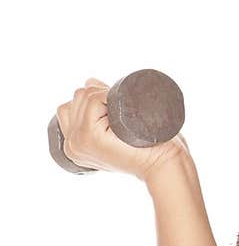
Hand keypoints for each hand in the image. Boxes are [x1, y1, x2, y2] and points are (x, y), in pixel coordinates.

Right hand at [54, 77, 189, 182]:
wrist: (164, 163)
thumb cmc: (147, 146)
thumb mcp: (114, 128)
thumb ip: (96, 112)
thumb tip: (90, 82)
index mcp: (74, 145)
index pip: (67, 107)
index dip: (94, 100)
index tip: (116, 112)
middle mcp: (71, 145)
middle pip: (77, 97)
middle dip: (100, 96)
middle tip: (123, 116)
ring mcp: (78, 141)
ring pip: (84, 95)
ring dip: (107, 96)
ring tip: (123, 119)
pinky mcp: (90, 135)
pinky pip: (93, 99)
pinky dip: (109, 97)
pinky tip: (123, 116)